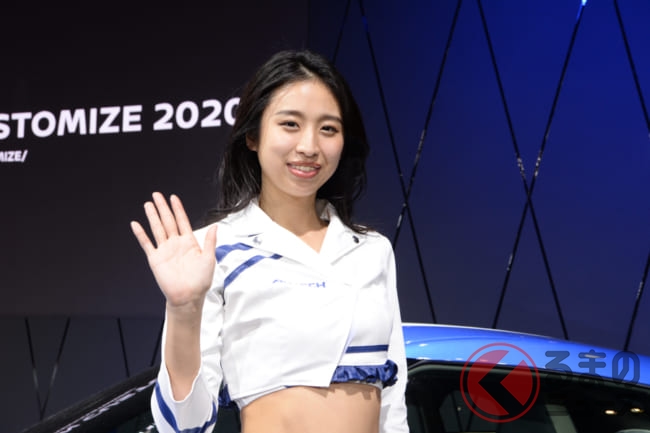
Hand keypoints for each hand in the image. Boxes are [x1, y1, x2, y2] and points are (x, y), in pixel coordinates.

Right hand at [130, 192, 216, 308]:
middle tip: (157, 194)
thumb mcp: (209, 259)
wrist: (188, 297)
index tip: (173, 197)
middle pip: (168, 221)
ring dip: (152, 216)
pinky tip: (136, 224)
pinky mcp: (156, 259)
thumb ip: (210, 241)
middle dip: (163, 208)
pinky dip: (141, 234)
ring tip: (148, 204)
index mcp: (189, 242)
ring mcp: (165, 250)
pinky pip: (147, 244)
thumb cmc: (201, 280)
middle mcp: (176, 244)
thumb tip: (215, 226)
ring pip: (157, 229)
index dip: (178, 209)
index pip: (182, 221)